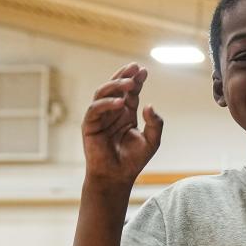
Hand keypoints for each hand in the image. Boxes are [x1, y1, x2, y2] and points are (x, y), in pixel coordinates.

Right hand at [81, 63, 162, 188]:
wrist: (118, 176)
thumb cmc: (133, 160)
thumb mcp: (152, 141)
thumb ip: (155, 124)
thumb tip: (150, 105)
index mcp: (126, 114)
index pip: (130, 93)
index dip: (136, 81)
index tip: (144, 70)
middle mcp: (112, 112)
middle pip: (115, 88)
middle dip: (124, 76)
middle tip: (135, 68)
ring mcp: (100, 117)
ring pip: (103, 94)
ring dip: (116, 86)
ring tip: (130, 83)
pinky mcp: (90, 125)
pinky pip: (95, 109)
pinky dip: (106, 104)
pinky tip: (120, 102)